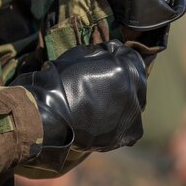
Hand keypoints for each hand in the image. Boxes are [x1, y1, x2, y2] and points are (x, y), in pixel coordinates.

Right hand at [13, 40, 146, 173]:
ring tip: (99, 108)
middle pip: (136, 85)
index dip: (118, 60)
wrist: (48, 113)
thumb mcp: (81, 53)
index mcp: (126, 68)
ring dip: (122, 106)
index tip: (106, 65)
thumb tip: (114, 50)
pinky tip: (101, 124)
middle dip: (123, 84)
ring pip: (132, 107)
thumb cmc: (60, 80)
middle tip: (102, 89)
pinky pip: (127, 129)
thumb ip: (104, 51)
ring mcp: (132, 115)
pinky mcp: (126, 135)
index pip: (132, 59)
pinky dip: (117, 127)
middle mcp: (136, 91)